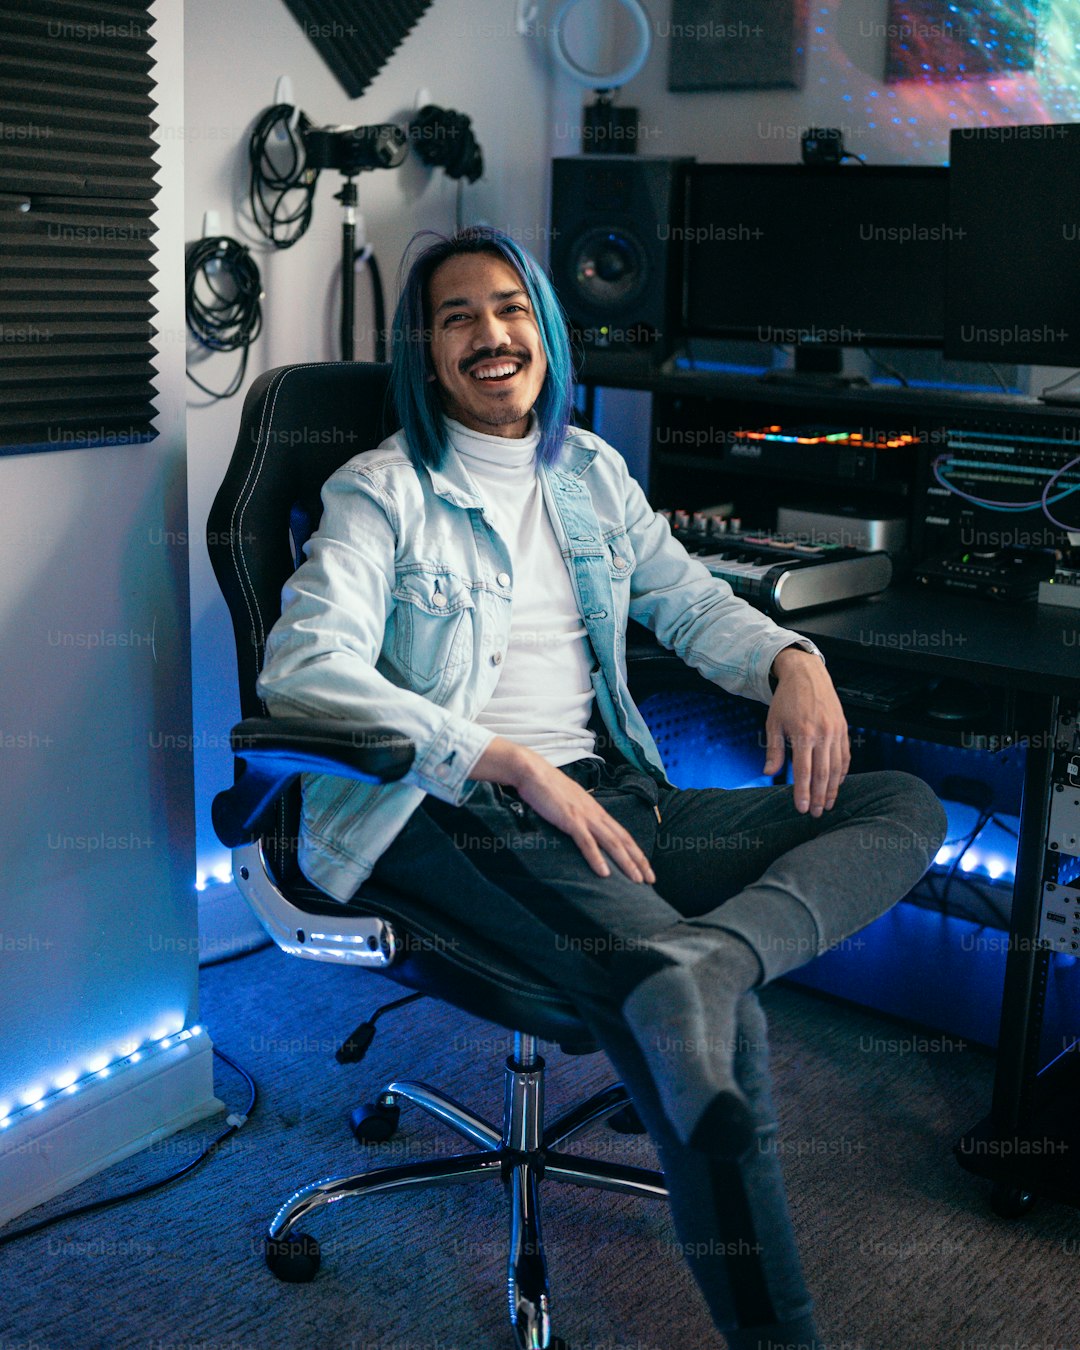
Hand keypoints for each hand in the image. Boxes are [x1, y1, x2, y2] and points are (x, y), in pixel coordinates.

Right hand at [471, 738, 655, 882]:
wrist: (532, 771)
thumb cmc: (547, 787)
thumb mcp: (569, 802)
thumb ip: (579, 814)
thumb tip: (583, 828)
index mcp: (596, 810)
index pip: (622, 834)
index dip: (636, 852)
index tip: (645, 868)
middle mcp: (595, 813)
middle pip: (623, 840)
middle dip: (639, 861)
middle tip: (650, 880)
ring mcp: (584, 816)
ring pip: (612, 842)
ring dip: (626, 862)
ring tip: (636, 880)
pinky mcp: (570, 820)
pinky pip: (587, 842)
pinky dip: (597, 858)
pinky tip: (604, 873)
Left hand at [763, 647, 848, 815]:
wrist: (807, 674)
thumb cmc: (786, 699)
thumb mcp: (773, 723)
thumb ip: (774, 750)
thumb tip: (769, 773)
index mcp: (803, 734)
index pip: (803, 771)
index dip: (802, 792)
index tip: (801, 809)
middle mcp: (823, 734)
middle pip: (823, 773)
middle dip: (819, 797)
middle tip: (817, 814)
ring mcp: (836, 732)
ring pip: (837, 767)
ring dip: (833, 788)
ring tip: (828, 804)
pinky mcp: (843, 729)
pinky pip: (845, 756)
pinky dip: (842, 772)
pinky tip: (837, 783)